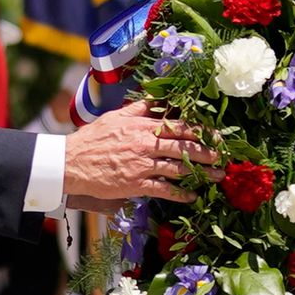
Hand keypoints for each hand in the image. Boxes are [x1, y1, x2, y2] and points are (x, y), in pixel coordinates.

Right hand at [63, 104, 203, 205]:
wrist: (71, 163)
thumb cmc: (92, 138)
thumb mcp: (116, 116)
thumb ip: (139, 109)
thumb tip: (157, 99)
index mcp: (143, 125)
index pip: (180, 125)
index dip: (202, 131)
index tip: (216, 135)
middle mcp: (146, 144)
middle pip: (185, 146)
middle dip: (208, 152)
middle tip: (223, 157)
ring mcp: (142, 165)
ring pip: (179, 168)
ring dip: (201, 173)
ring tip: (216, 176)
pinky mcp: (136, 184)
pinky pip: (165, 189)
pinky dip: (181, 193)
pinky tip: (192, 196)